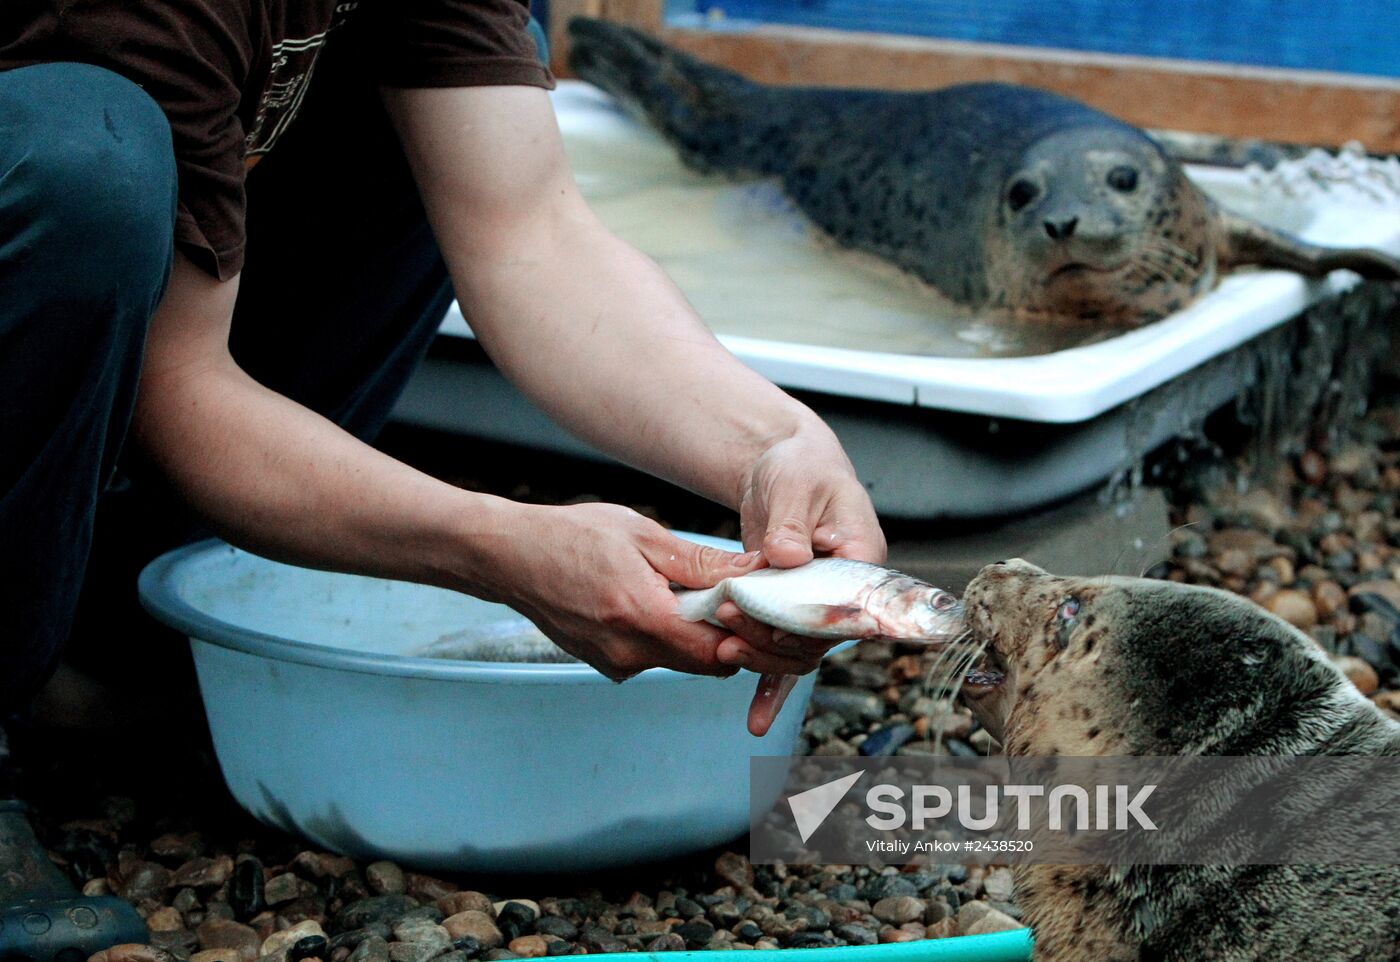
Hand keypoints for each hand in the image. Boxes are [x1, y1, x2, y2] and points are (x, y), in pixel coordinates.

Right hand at [475, 501, 831, 680]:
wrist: (506, 557)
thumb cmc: (571, 535)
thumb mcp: (643, 534)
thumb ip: (701, 561)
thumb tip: (756, 571)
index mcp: (642, 617)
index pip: (721, 651)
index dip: (753, 638)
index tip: (771, 615)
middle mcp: (628, 653)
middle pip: (708, 664)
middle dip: (736, 639)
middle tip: (751, 606)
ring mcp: (614, 664)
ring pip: (683, 661)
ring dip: (702, 636)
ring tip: (710, 598)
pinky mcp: (604, 664)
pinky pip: (654, 657)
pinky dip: (671, 636)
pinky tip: (666, 604)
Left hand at [718, 426, 887, 735]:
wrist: (785, 469)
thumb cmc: (801, 470)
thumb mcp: (795, 486)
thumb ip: (791, 522)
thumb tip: (786, 556)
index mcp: (863, 559)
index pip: (850, 604)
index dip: (814, 618)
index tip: (777, 617)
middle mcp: (847, 592)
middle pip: (820, 635)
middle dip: (775, 635)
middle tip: (732, 617)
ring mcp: (818, 606)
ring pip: (799, 651)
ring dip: (762, 655)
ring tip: (723, 647)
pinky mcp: (790, 613)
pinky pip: (784, 656)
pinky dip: (770, 690)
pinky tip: (756, 724)